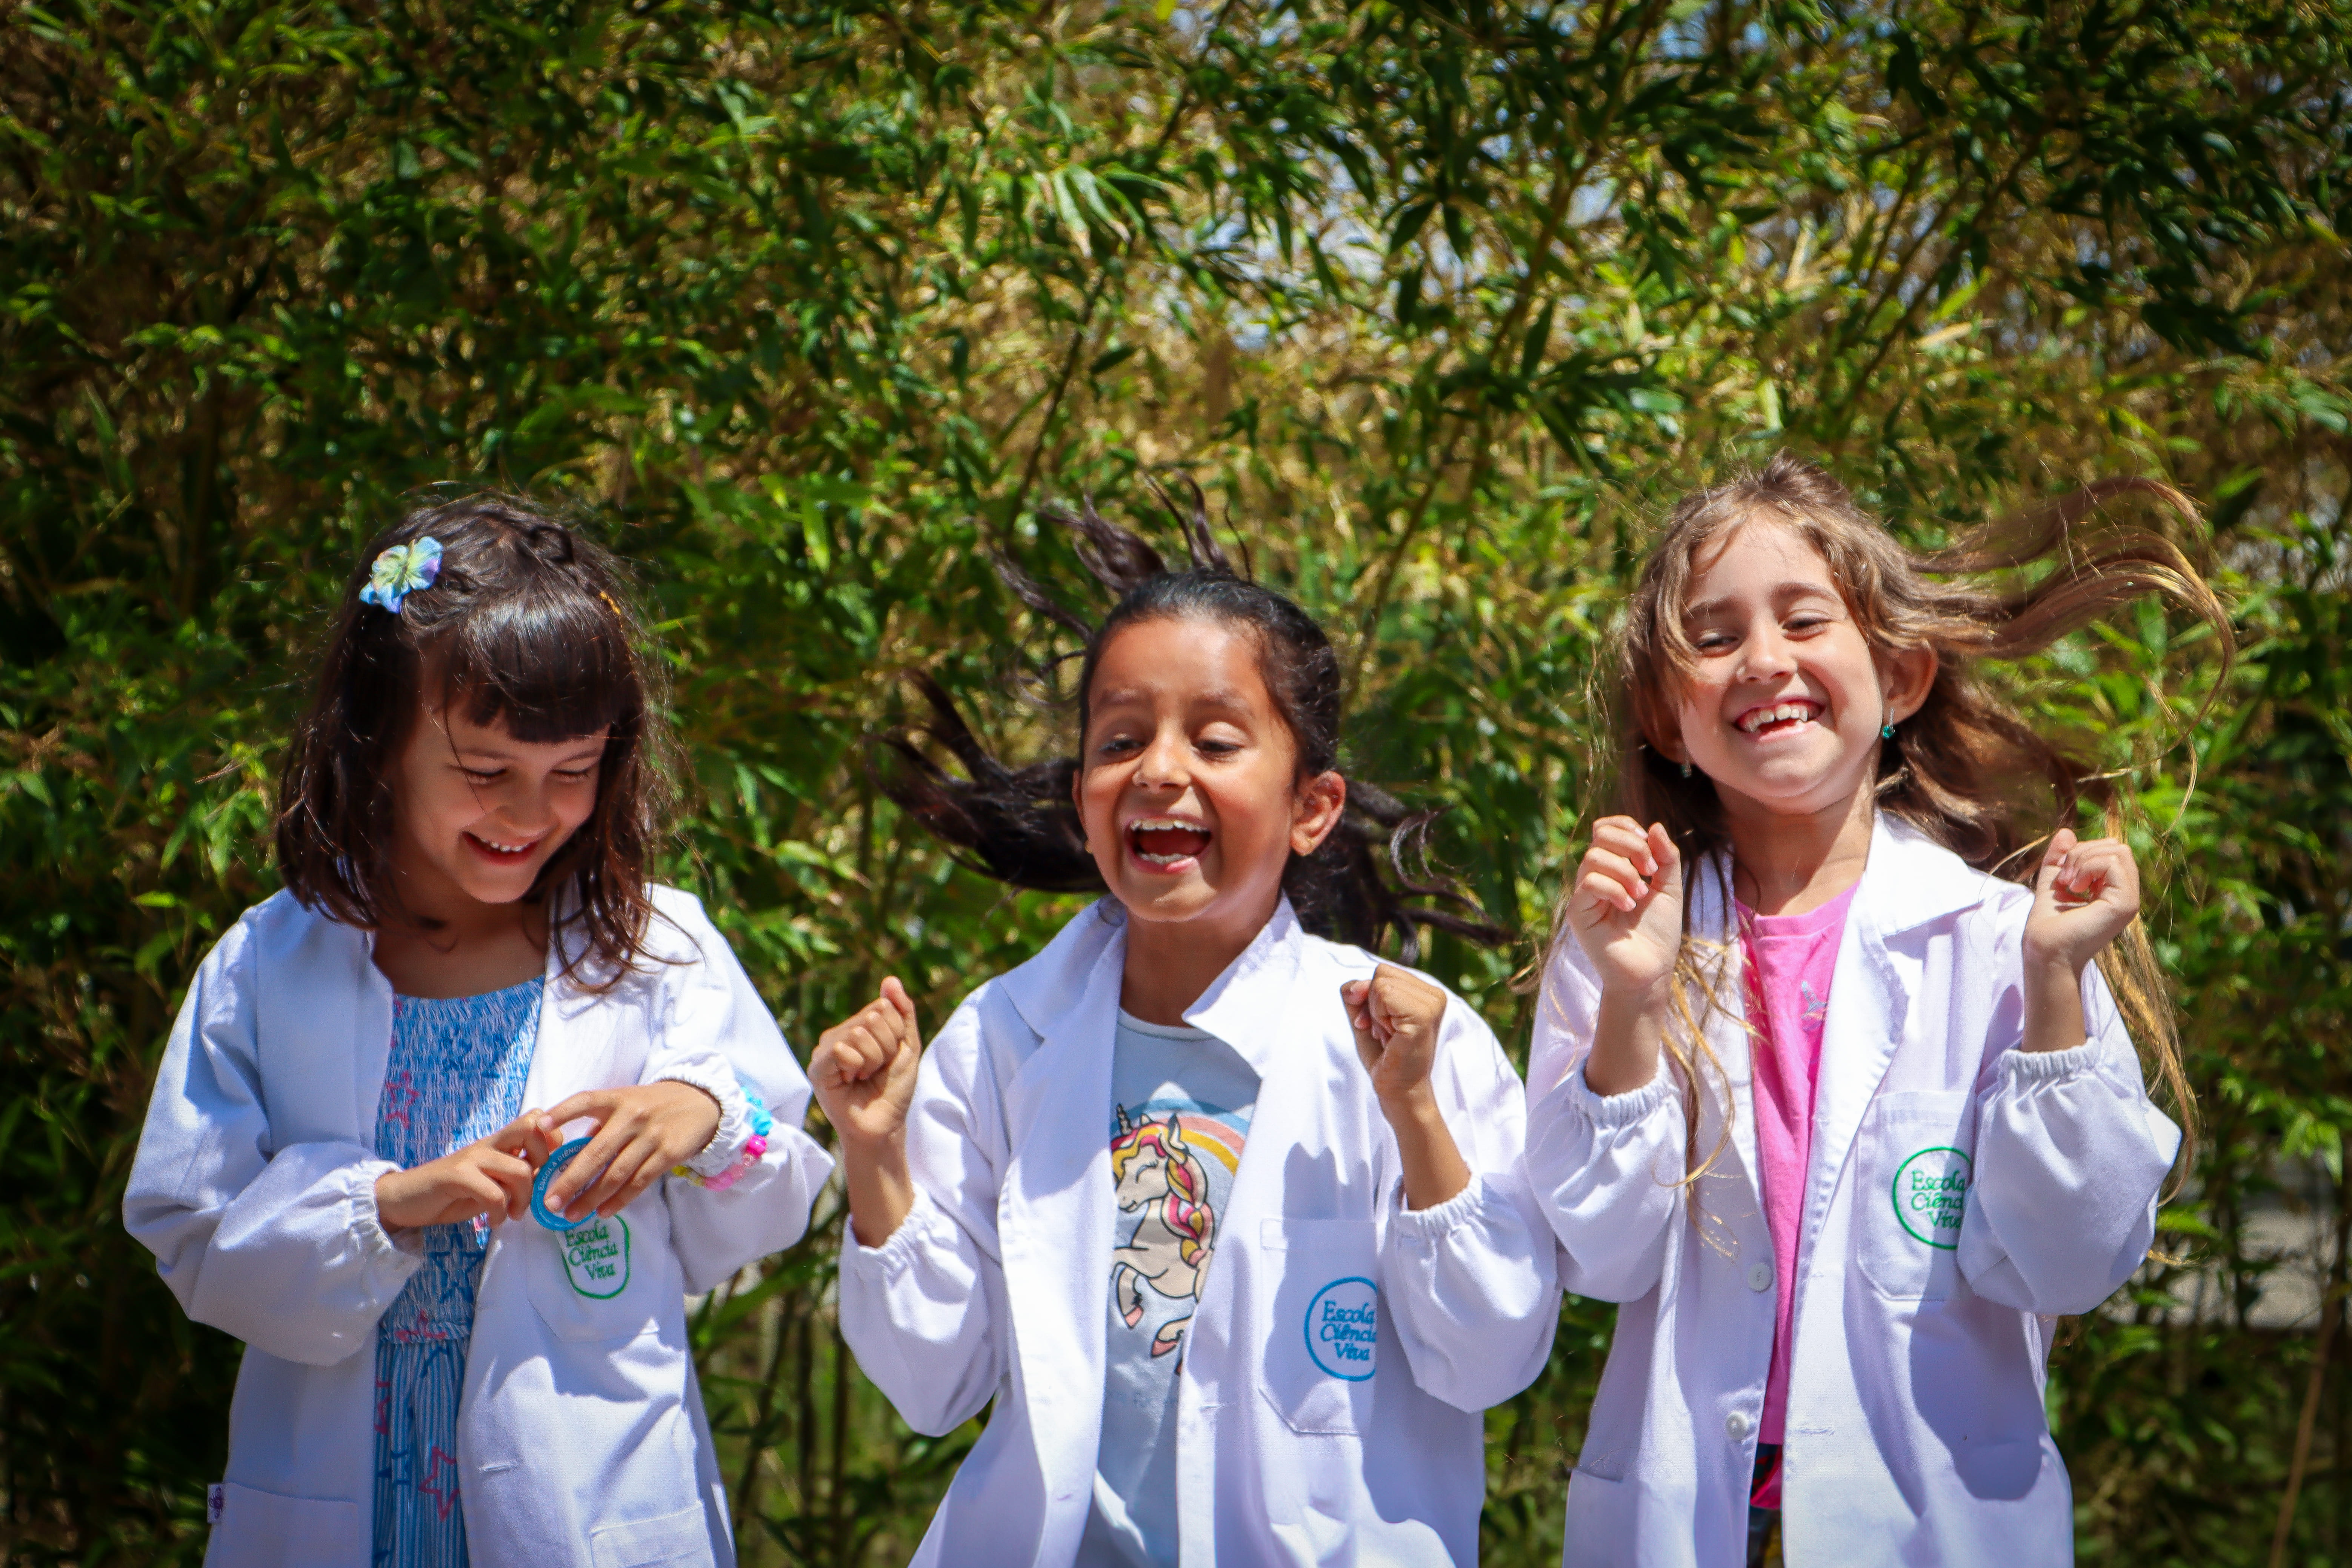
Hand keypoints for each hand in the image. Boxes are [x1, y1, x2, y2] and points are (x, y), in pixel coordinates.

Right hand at [375, 1111, 555, 1232]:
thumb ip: (514, 1178)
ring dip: (524, 1199)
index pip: (535, 1121)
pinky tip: (493, 1221)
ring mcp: (471, 1157)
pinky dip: (500, 1212)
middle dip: (545, 1160)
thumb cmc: (451, 1193)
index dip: (551, 1141)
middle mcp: (487, 1144)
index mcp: (498, 1143)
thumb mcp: (490, 1184)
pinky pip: (494, 1193)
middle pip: (532, 1128)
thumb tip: (546, 1181)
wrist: (404, 1199)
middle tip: (536, 1188)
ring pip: (519, 1169)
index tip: (546, 1170)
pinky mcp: (456, 1175)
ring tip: (513, 1214)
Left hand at [534, 1080, 723, 1221]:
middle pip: (597, 1151)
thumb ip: (599, 1123)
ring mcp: (651, 1136)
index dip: (562, 1113)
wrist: (699, 1103)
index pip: (585, 1101)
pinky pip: (639, 1182)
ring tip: (571, 1214)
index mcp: (617, 1099)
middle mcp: (632, 1116)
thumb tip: (570, 1153)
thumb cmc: (652, 1105)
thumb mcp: (625, 1102)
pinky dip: (619, 1200)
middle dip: (570, 1180)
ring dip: (591, 1198)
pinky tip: (603, 1212)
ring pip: (616, 1173)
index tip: (539, 1126)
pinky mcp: (667, 1154)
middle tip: (550, 1202)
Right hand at [810, 977, 923, 1149]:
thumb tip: (890, 980)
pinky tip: (851, 1081)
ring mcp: (826, 1049)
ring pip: (858, 1033)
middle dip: (886, 1048)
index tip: (890, 1057)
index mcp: (859, 1026)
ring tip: (864, 1076)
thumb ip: (902, 1012)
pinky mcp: (817, 1067)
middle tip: (876, 1070)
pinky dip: (856, 1066)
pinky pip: (840, 1050)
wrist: (885, 1125)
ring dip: (872, 1060)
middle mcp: (840, 1034)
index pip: (883, 1006)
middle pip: (873, 1017)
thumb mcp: (907, 1046)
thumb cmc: (894, 1089)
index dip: (896, 1034)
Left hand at [1342, 965, 1448, 1110]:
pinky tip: (1392, 1038)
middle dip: (1373, 1006)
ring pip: (1380, 983)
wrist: (1398, 1090)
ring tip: (1391, 1036)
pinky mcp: (1424, 1015)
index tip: (1382, 1026)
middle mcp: (1434, 994)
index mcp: (1426, 992)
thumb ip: (1356, 993)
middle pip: (1380, 973)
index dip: (1371, 998)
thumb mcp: (1364, 1016)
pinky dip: (1379, 1018)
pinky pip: (1384, 994)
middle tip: (1387, 1033)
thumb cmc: (1384, 1055)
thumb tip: (1356, 986)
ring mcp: (1432, 1003)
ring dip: (1376, 1014)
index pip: (1382, 971)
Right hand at [1566, 817, 1684, 997]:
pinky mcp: (1578, 912)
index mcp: (1614, 867)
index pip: (1606, 828)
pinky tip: (1629, 907)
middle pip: (1600, 835)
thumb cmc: (1658, 932)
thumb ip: (1666, 857)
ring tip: (1641, 895)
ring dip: (1626, 872)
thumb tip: (1654, 826)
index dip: (1627, 827)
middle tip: (1650, 871)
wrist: (1651, 971)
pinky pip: (1590, 882)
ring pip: (1594, 857)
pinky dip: (1615, 889)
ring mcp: (1584, 894)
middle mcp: (1595, 876)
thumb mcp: (1670, 888)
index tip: (1650, 849)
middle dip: (1632, 846)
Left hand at [2023, 828, 2140, 978]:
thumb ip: (2060, 858)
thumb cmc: (2048, 921)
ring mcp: (2129, 899)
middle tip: (2065, 877)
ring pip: (2118, 850)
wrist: (2044, 948)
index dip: (2082, 850)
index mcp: (2112, 889)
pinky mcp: (2126, 903)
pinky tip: (2076, 888)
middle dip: (2083, 851)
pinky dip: (2089, 866)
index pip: (2110, 850)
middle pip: (2117, 846)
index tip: (2062, 874)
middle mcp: (2125, 894)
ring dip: (2084, 859)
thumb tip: (2066, 831)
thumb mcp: (2053, 880)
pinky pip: (2114, 863)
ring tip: (2069, 883)